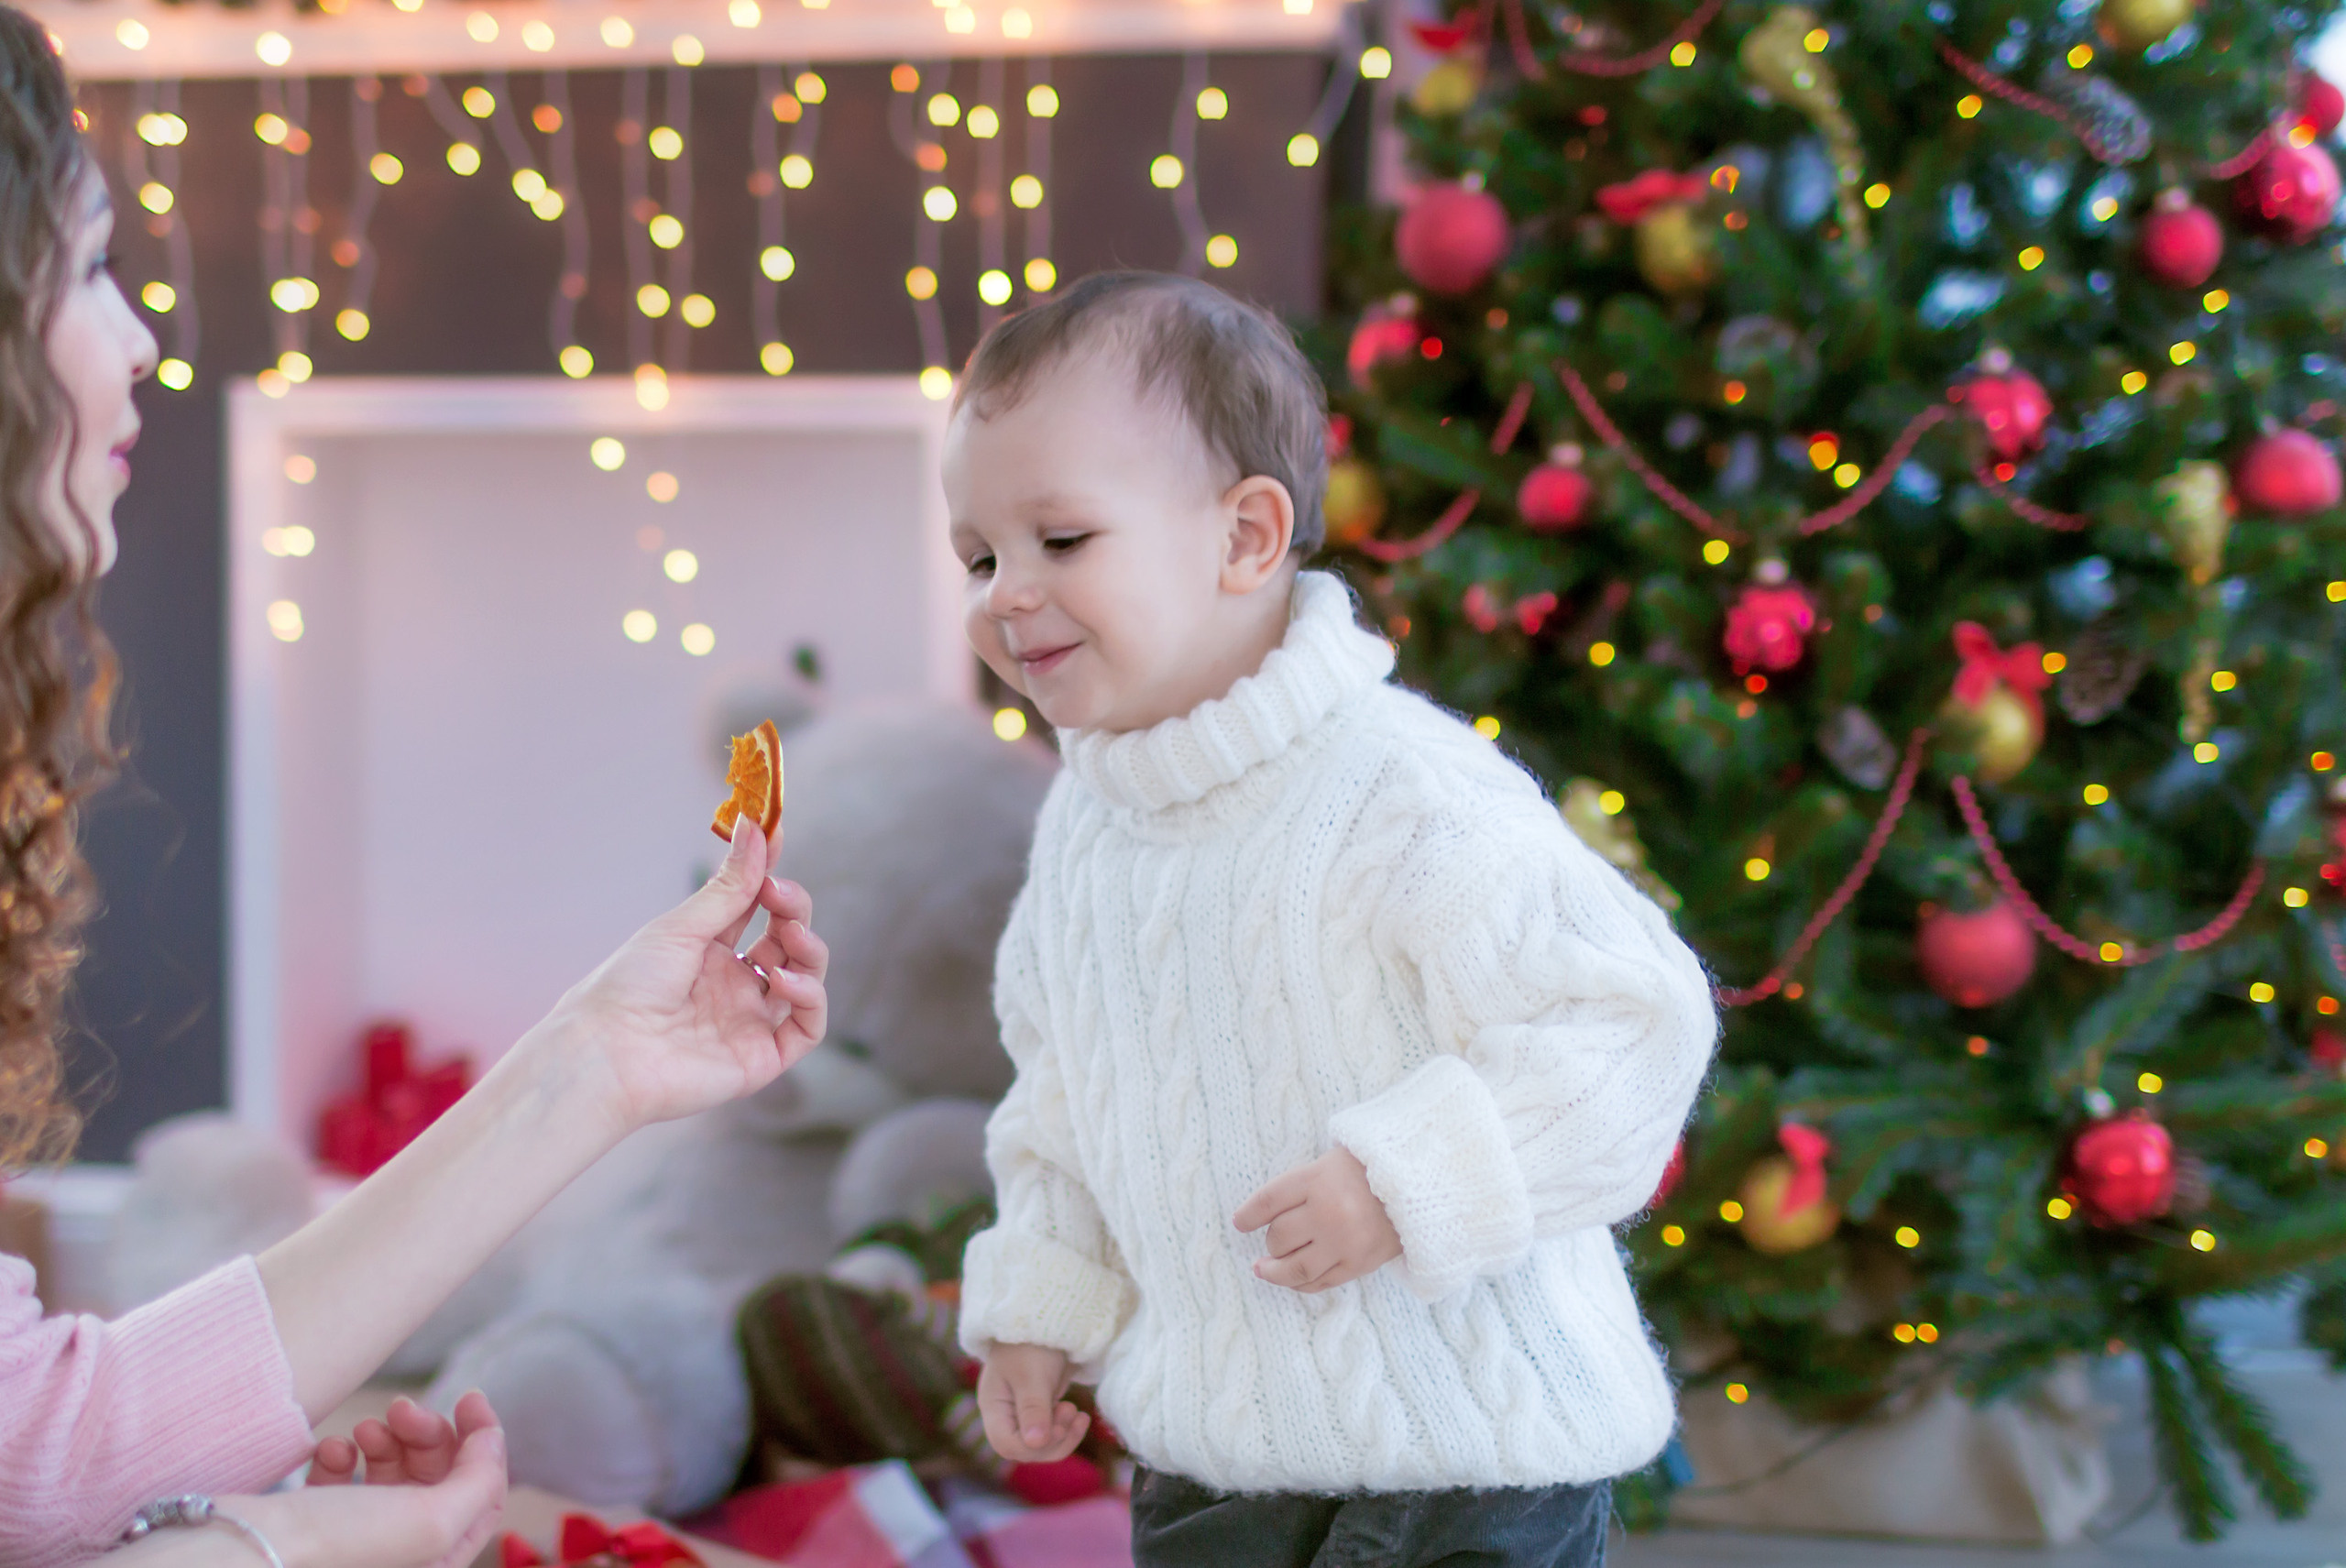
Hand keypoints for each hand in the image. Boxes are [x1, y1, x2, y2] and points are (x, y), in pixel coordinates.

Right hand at [213, 1398, 505, 1567]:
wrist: (239, 1556)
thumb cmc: (337, 1548)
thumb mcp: (432, 1522)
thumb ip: (479, 1482)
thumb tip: (493, 1442)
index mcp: (434, 1567)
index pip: (484, 1497)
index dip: (483, 1443)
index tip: (470, 1397)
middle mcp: (398, 1558)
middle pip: (436, 1479)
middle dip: (426, 1433)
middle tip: (401, 1410)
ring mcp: (354, 1541)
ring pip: (391, 1472)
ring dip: (385, 1438)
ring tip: (365, 1430)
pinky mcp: (311, 1525)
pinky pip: (343, 1479)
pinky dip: (342, 1455)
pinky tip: (329, 1452)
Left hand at [534, 814, 830, 1137]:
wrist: (605, 1054)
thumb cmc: (628, 987)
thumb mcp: (682, 927)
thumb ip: (730, 886)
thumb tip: (755, 826)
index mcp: (708, 953)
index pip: (755, 909)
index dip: (771, 876)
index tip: (776, 836)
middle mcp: (732, 986)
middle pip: (787, 941)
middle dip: (794, 911)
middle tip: (778, 895)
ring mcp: (749, 1022)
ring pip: (805, 980)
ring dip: (810, 950)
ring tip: (791, 936)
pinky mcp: (761, 1058)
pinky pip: (807, 1027)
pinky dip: (809, 998)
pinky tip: (783, 980)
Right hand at [976, 1342, 1090, 1463]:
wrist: (1047, 1318)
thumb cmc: (1032, 1343)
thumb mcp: (1032, 1375)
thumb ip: (1033, 1409)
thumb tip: (1035, 1444)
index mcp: (994, 1406)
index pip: (1006, 1444)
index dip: (1033, 1446)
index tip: (1058, 1426)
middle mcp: (1005, 1414)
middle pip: (1025, 1449)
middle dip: (1053, 1441)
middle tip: (1072, 1412)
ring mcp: (1022, 1412)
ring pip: (1041, 1444)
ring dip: (1063, 1436)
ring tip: (1078, 1414)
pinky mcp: (1041, 1409)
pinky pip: (1052, 1432)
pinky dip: (1067, 1429)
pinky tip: (1080, 1415)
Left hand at [1234, 1145, 1402, 1293]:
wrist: (1420, 1188)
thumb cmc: (1369, 1171)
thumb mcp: (1331, 1163)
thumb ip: (1301, 1186)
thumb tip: (1264, 1213)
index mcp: (1317, 1179)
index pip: (1268, 1202)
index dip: (1248, 1215)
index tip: (1239, 1223)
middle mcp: (1328, 1212)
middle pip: (1279, 1236)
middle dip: (1270, 1241)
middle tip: (1271, 1241)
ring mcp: (1343, 1241)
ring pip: (1295, 1267)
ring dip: (1275, 1271)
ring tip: (1264, 1270)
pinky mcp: (1358, 1264)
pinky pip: (1320, 1282)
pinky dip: (1301, 1284)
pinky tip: (1293, 1280)